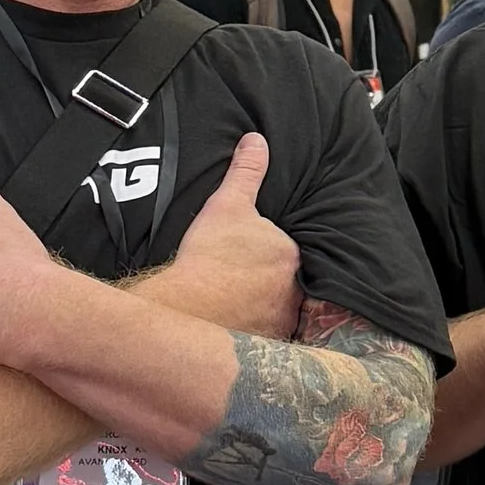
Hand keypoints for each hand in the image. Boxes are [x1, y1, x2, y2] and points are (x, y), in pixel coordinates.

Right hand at [156, 133, 300, 342]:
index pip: (287, 250)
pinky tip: (235, 326)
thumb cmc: (209, 255)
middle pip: (286, 281)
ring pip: (278, 309)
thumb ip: (246, 172)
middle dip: (269, 281)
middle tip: (240, 280)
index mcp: (292, 254)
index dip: (267, 252)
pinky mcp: (267, 345)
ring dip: (263, 307)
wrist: (189, 307)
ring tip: (237, 304)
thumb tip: (257, 140)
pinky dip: (253, 330)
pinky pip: (265, 336)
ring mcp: (283, 320)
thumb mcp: (227, 205)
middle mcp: (296, 291)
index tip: (246, 256)